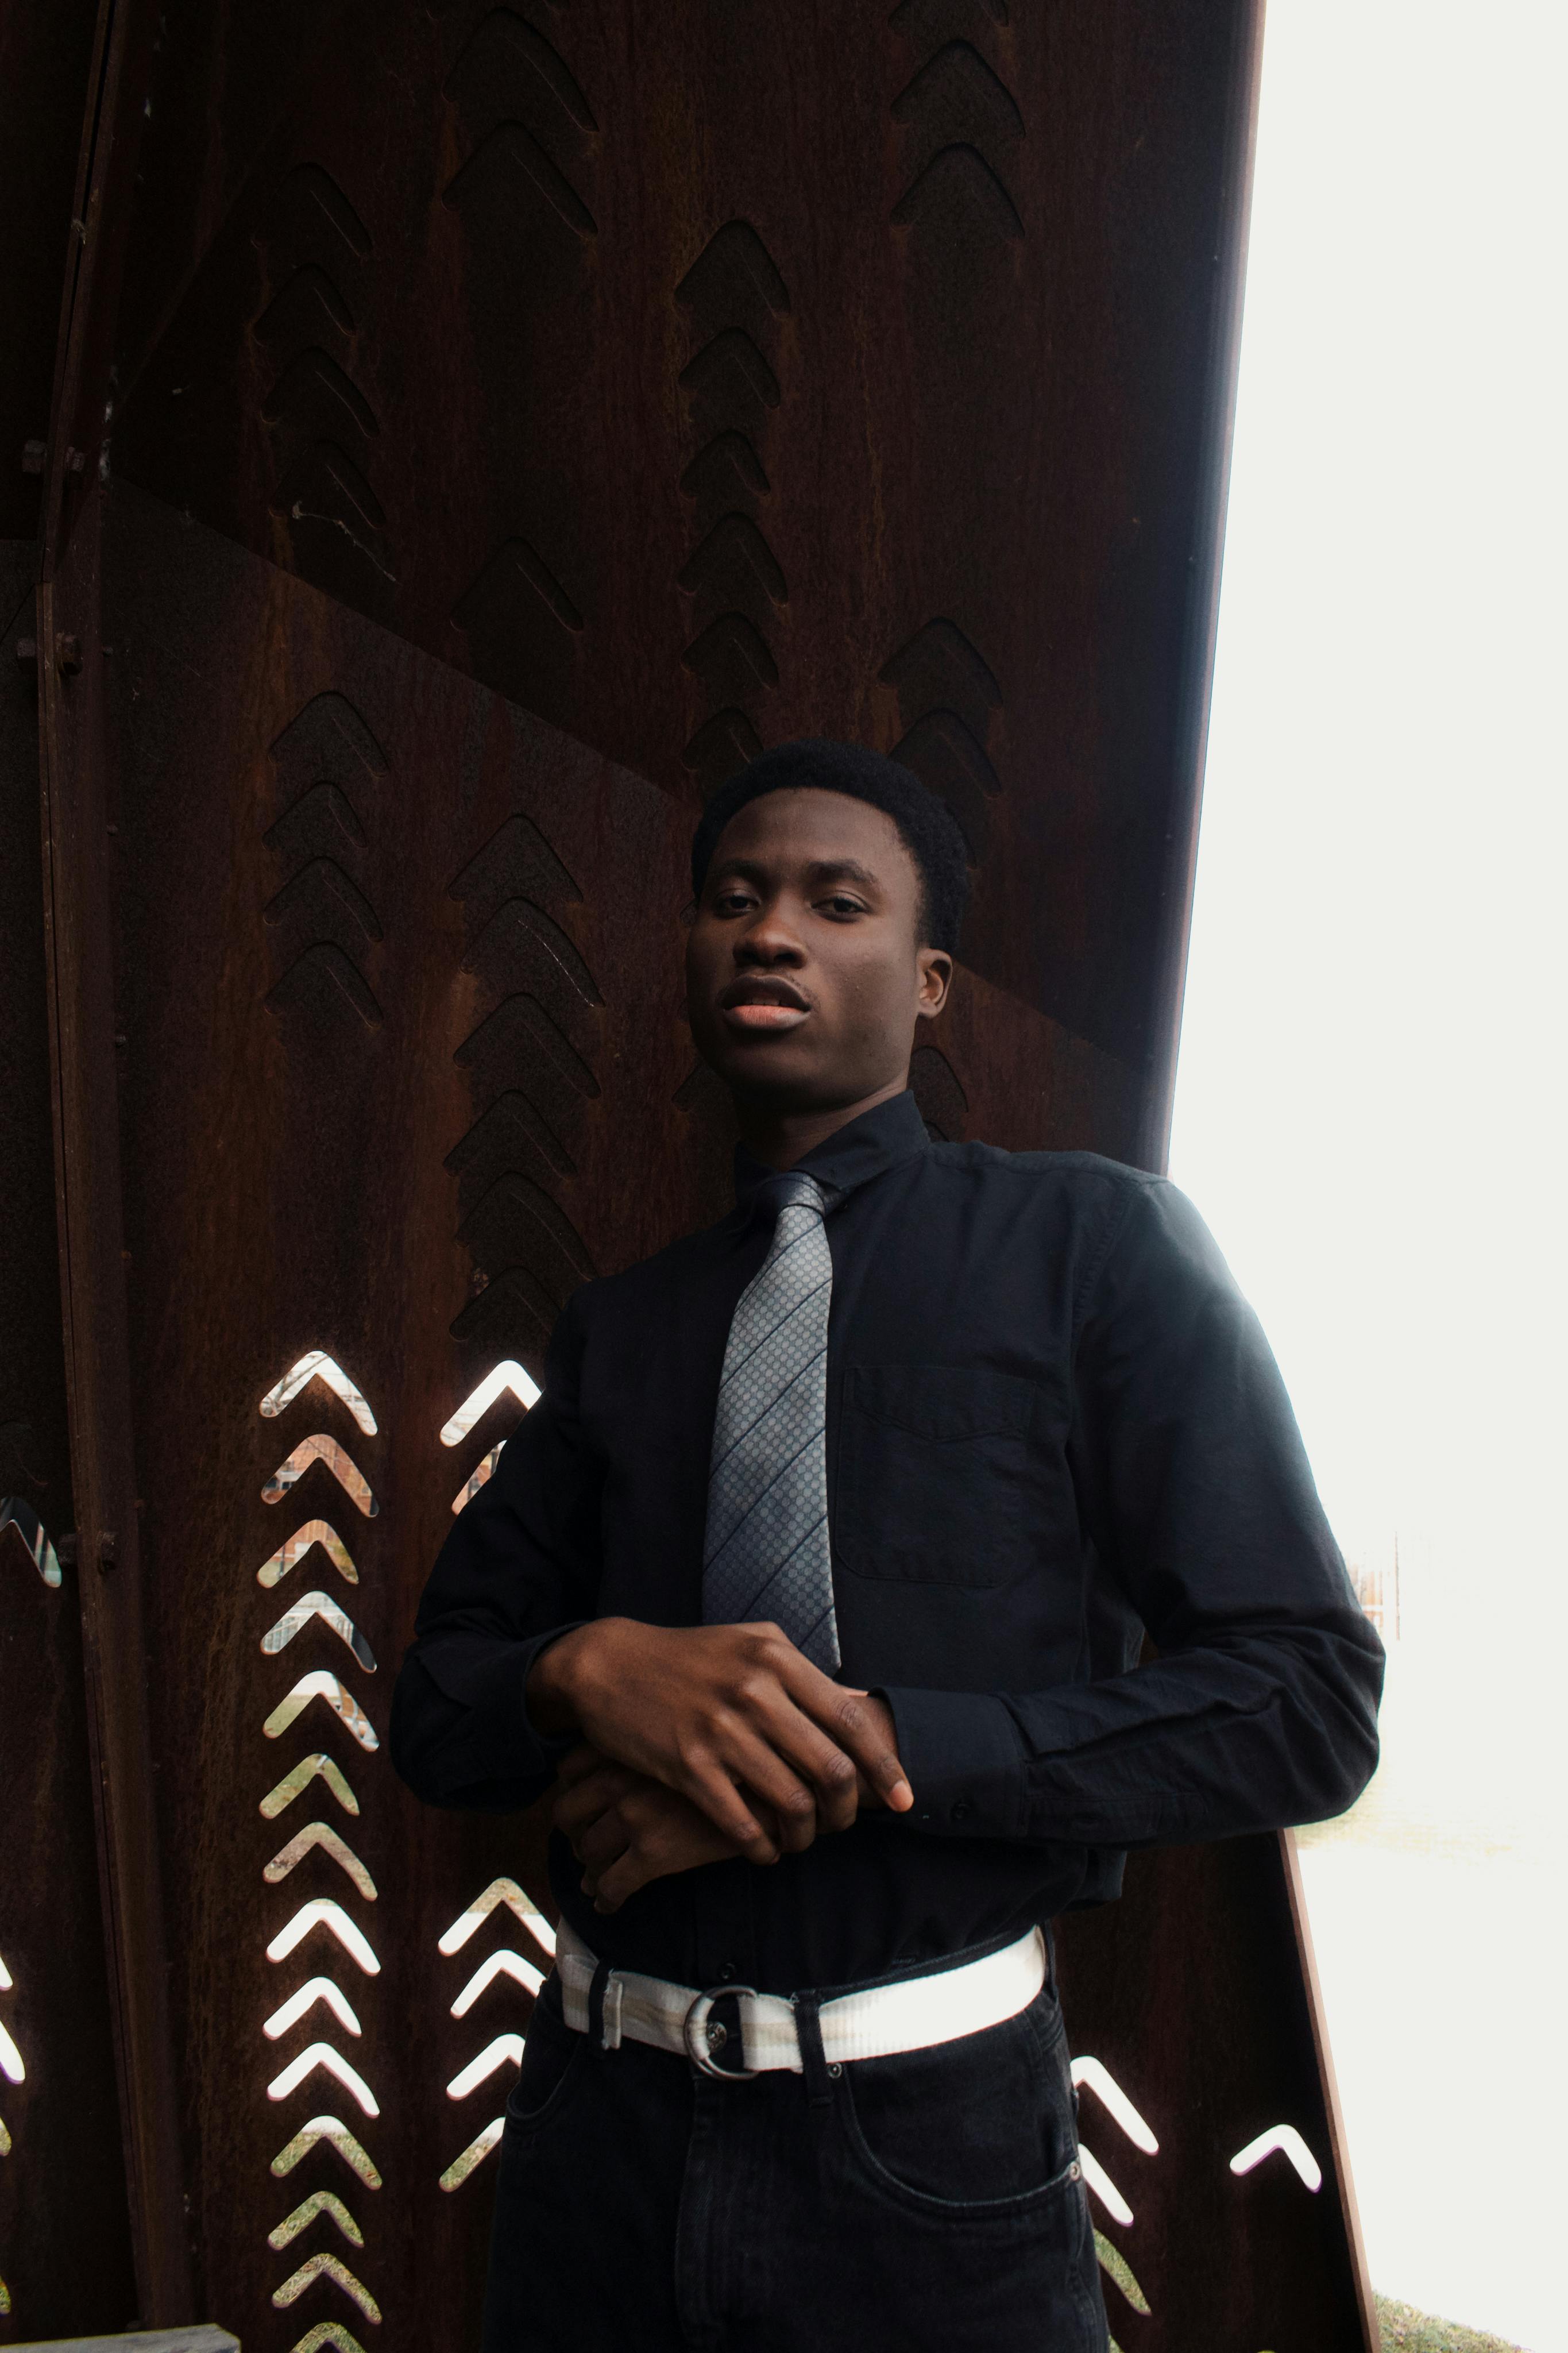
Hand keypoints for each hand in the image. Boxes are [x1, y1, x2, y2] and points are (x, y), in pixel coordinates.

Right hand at [528, 1619, 912, 1864]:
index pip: (850, 1719)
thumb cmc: (690, 1658)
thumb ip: (804, 1676)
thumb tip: (861, 1703)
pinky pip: (741, 1821)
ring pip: (790, 1801)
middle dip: (848, 1809)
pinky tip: (765, 1850)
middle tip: (845, 1825)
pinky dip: (763, 1846)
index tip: (903, 1797)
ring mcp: (720, 1728)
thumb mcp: (751, 1646)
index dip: (885, 1765)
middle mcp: (754, 1690)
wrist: (610, 1664)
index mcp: (776, 1657)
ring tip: (802, 1840)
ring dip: (806, 1834)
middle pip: (830, 1768)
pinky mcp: (687, 1763)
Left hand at [553, 1745, 746, 1912]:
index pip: (568, 1767)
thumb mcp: (685, 1735)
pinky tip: (609, 1903)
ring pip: (588, 1852)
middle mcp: (621, 1776)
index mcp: (627, 1745)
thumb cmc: (736, 1757)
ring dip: (590, 1868)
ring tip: (598, 1876)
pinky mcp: (653, 1853)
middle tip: (585, 1842)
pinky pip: (612, 1886)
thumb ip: (649, 1743)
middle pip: (568, 1811)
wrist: (774, 1785)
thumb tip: (620, 1768)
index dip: (569, 1788)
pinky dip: (606, 1898)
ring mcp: (634, 1816)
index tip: (581, 1801)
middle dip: (574, 1832)